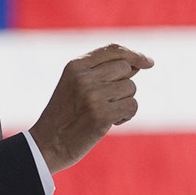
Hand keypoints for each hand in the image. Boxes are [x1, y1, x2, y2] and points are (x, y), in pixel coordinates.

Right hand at [28, 44, 153, 172]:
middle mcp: (83, 77)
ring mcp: (93, 96)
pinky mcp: (102, 115)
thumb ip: (100, 71)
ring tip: (104, 113)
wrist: (47, 145)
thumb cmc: (65, 115)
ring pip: (130, 88)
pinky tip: (110, 123)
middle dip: (124, 84)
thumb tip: (136, 64)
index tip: (148, 62)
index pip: (112, 50)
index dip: (134, 54)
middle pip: (125, 69)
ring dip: (124, 102)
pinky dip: (126, 116)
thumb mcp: (74, 85)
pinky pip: (132, 106)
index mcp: (75, 66)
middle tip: (109, 100)